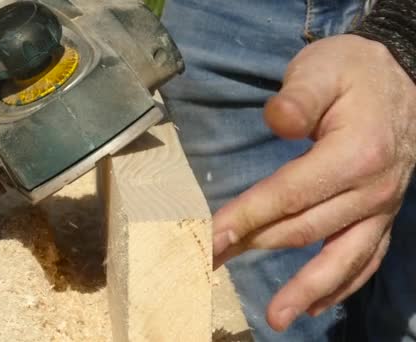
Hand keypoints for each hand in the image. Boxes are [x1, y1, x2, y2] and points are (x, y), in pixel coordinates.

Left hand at [212, 34, 415, 330]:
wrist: (398, 79)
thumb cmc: (351, 72)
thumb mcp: (322, 69)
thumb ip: (299, 97)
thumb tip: (276, 120)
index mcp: (355, 153)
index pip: (290, 194)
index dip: (248, 216)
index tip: (212, 237)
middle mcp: (372, 189)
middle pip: (304, 228)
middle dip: (253, 247)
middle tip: (210, 263)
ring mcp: (381, 208)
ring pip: (340, 257)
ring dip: (306, 289)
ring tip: (277, 317)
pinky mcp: (382, 216)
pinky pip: (365, 258)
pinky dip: (342, 284)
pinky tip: (318, 305)